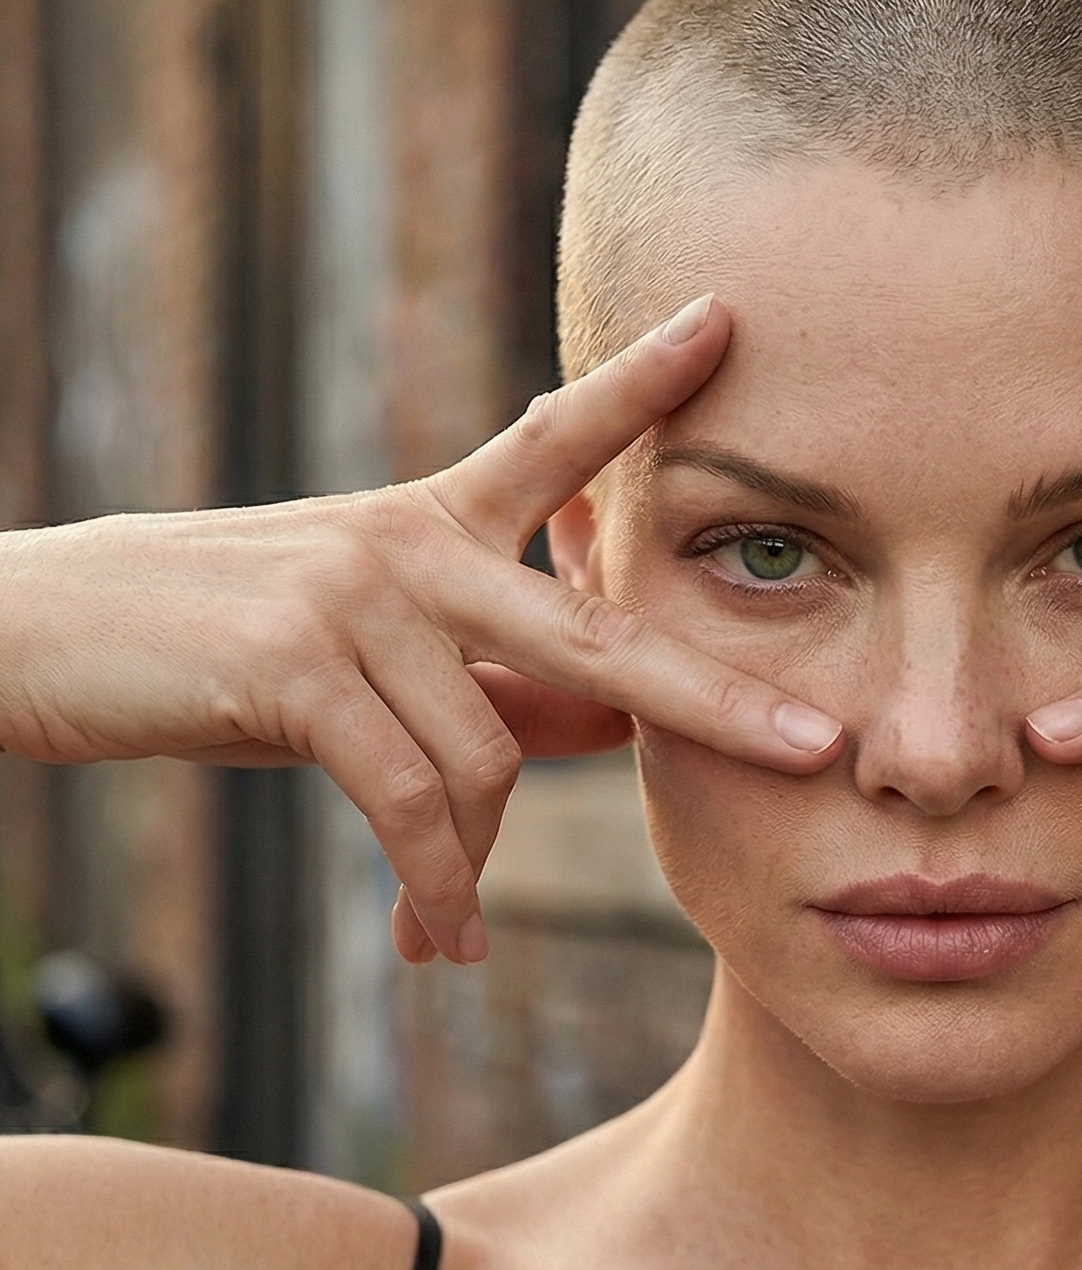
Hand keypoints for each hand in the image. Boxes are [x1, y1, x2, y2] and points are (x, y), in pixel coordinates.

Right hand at [0, 297, 842, 964]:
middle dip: (713, 700)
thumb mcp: (365, 651)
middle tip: (815, 749)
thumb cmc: (213, 651)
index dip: (644, 386)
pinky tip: (431, 945)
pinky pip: (409, 805)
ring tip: (446, 931)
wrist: (37, 636)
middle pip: (596, 634)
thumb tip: (617, 723)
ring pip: (484, 759)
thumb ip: (492, 681)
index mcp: (430, 523)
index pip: (557, 442)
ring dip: (472, 869)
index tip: (728, 323)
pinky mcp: (296, 667)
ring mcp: (354, 596)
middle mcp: (408, 543)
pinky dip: (431, 891)